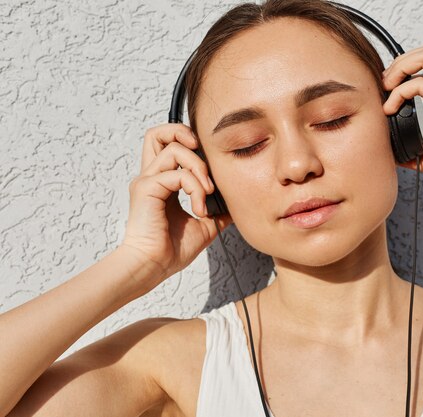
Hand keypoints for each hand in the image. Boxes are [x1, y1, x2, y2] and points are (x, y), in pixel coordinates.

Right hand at [120, 123, 231, 289]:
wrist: (153, 267)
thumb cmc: (172, 250)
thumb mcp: (205, 225)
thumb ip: (216, 209)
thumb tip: (237, 202)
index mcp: (162, 183)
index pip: (169, 146)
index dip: (189, 143)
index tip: (211, 163)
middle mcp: (151, 177)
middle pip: (157, 134)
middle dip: (184, 134)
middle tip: (203, 155)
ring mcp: (147, 181)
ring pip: (172, 148)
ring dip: (198, 166)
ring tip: (207, 191)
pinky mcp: (146, 189)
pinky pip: (178, 175)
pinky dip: (195, 188)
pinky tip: (200, 208)